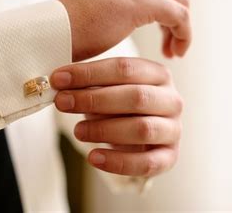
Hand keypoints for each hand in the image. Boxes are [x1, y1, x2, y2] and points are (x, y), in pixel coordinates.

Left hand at [51, 57, 182, 176]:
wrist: (141, 134)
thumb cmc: (119, 105)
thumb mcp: (106, 88)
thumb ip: (89, 83)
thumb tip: (59, 81)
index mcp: (157, 74)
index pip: (124, 68)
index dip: (88, 73)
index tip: (58, 79)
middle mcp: (171, 100)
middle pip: (136, 96)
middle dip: (94, 99)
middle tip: (62, 102)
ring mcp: (174, 129)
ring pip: (142, 129)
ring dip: (104, 130)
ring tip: (77, 131)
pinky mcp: (170, 157)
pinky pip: (147, 163)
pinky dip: (118, 162)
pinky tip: (94, 158)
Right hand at [58, 0, 190, 61]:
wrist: (51, 35)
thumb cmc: (69, 29)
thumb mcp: (97, 4)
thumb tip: (135, 11)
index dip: (165, 7)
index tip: (162, 32)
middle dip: (176, 18)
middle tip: (170, 45)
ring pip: (180, 0)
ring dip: (181, 28)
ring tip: (173, 51)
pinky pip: (179, 15)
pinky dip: (183, 34)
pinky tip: (175, 53)